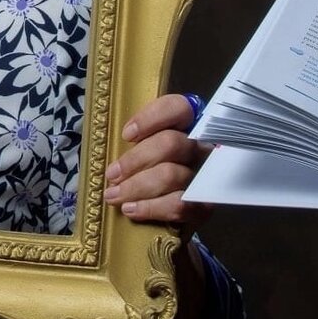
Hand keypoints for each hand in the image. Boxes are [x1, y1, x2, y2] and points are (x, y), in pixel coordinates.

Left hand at [104, 93, 212, 229]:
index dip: (152, 118)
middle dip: (135, 160)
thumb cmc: (148, 172)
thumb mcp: (142, 151)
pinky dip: (150, 208)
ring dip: (136, 187)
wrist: (165, 210)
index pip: (179, 108)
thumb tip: (115, 159)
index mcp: (188, 126)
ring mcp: (205, 178)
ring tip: (113, 195)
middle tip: (112, 174)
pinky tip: (130, 209)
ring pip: (171, 175)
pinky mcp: (204, 206)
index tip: (126, 135)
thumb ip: (137, 144)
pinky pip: (178, 205)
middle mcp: (202, 148)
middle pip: (171, 143)